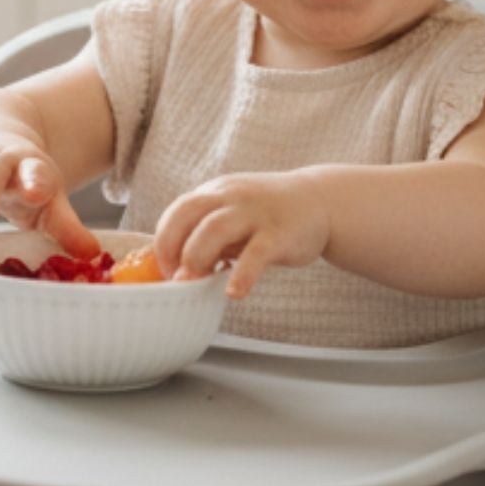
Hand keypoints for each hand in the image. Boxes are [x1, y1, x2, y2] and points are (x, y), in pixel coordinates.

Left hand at [154, 171, 330, 300]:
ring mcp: (255, 214)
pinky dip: (242, 275)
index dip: (164, 241)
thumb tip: (178, 268)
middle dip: (173, 248)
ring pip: (215, 229)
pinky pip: (257, 254)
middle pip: (187, 214)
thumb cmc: (268, 216)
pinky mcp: (280, 234)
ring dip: (197, 257)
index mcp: (215, 193)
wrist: (320, 201)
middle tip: (176, 278)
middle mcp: (231, 197)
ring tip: (195, 282)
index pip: (177, 211)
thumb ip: (207, 235)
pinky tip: (234, 292)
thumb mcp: (233, 216)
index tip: (166, 269)